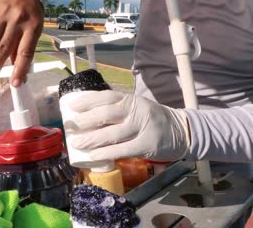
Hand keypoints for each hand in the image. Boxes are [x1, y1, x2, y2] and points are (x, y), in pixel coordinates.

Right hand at [0, 0, 43, 86]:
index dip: (19, 70)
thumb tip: (13, 68)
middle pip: (3, 48)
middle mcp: (17, 20)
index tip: (14, 84)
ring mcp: (3, 13)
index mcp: (32, 27)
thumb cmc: (31, 14)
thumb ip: (24, 48)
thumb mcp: (34, 30)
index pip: (25, 53)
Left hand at [65, 91, 189, 161]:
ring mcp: (143, 127)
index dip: (87, 100)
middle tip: (70, 126)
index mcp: (131, 99)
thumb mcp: (136, 106)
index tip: (71, 106)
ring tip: (77, 143)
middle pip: (107, 113)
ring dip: (92, 139)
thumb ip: (118, 107)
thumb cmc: (152, 119)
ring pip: (113, 133)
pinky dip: (107, 153)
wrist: (182, 130)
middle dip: (86, 120)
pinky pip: (123, 149)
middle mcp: (136, 110)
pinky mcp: (147, 145)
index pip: (106, 96)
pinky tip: (94, 156)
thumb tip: (88, 113)